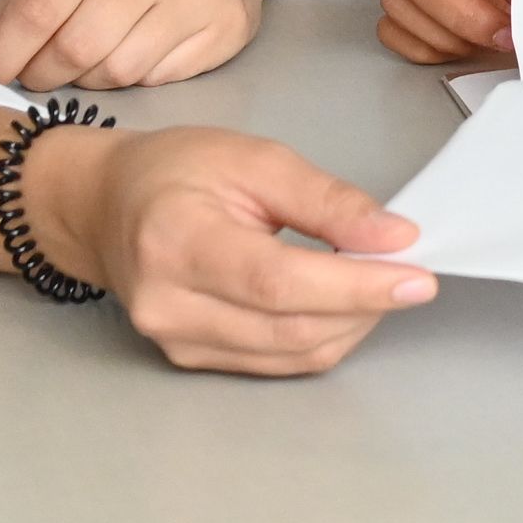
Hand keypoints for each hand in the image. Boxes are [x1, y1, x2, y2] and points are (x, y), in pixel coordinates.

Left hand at [0, 0, 263, 90]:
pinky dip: (135, 80)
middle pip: (75, 47)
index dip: (4, 52)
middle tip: (36, 75)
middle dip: (43, 73)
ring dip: (90, 79)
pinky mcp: (223, 24)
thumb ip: (21, 3)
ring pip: (116, 70)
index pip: (39, 7)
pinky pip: (158, 78)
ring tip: (90, 61)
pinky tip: (135, 56)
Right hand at [17, 119, 431, 375]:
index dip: (354, 284)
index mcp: (178, 241)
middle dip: (364, 306)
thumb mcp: (255, 158)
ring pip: (290, 355)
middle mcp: (170, 305)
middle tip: (410, 274)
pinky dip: (320, 336)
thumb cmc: (177, 171)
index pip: (278, 281)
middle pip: (289, 328)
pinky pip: (274, 363)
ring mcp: (176, 341)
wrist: (106, 206)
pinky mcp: (190, 360)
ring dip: (349, 324)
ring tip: (375, 282)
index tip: (417, 276)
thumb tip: (393, 236)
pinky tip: (339, 302)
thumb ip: (326, 199)